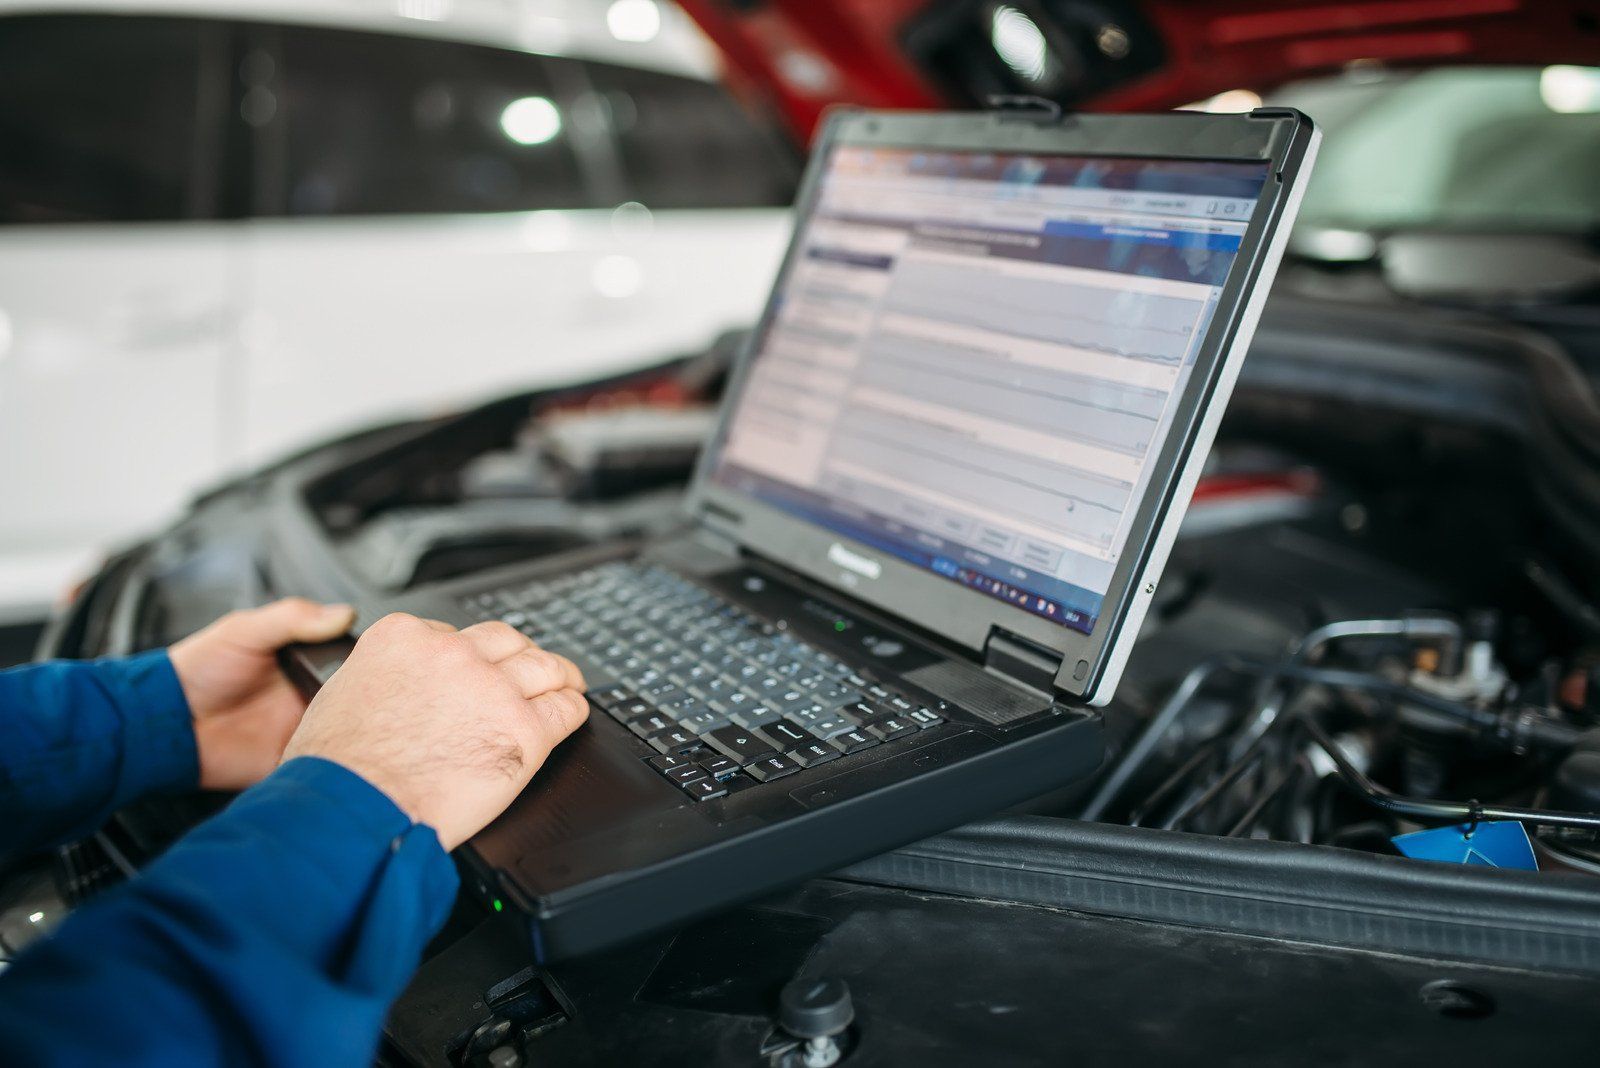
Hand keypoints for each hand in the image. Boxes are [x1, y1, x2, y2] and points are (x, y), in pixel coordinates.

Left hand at [169, 598, 356, 790]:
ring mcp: (301, 730)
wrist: (163, 723)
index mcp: (303, 662)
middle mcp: (308, 696)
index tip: (383, 660)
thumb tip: (344, 614)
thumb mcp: (244, 630)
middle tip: (371, 697)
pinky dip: (332, 762)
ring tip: (359, 725)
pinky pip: (321, 764)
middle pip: (356, 698)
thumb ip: (292, 618)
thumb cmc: (197, 671)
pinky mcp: (289, 759)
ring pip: (346, 732)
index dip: (370, 661)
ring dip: (355, 731)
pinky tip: (336, 751)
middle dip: (369, 699)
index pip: (352, 661)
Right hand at [281, 614, 588, 848]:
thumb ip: (381, 677)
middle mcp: (452, 653)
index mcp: (404, 637)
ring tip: (566, 683)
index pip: (455, 631)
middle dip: (518, 656)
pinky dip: (572, 709)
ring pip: (544, 666)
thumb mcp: (342, 694)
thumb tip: (395, 688)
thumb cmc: (336, 769)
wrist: (352, 808)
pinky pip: (565, 710)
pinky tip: (572, 712)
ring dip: (558, 675)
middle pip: (505, 641)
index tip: (476, 670)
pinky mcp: (523, 730)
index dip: (469, 656)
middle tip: (529, 670)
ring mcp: (492, 688)